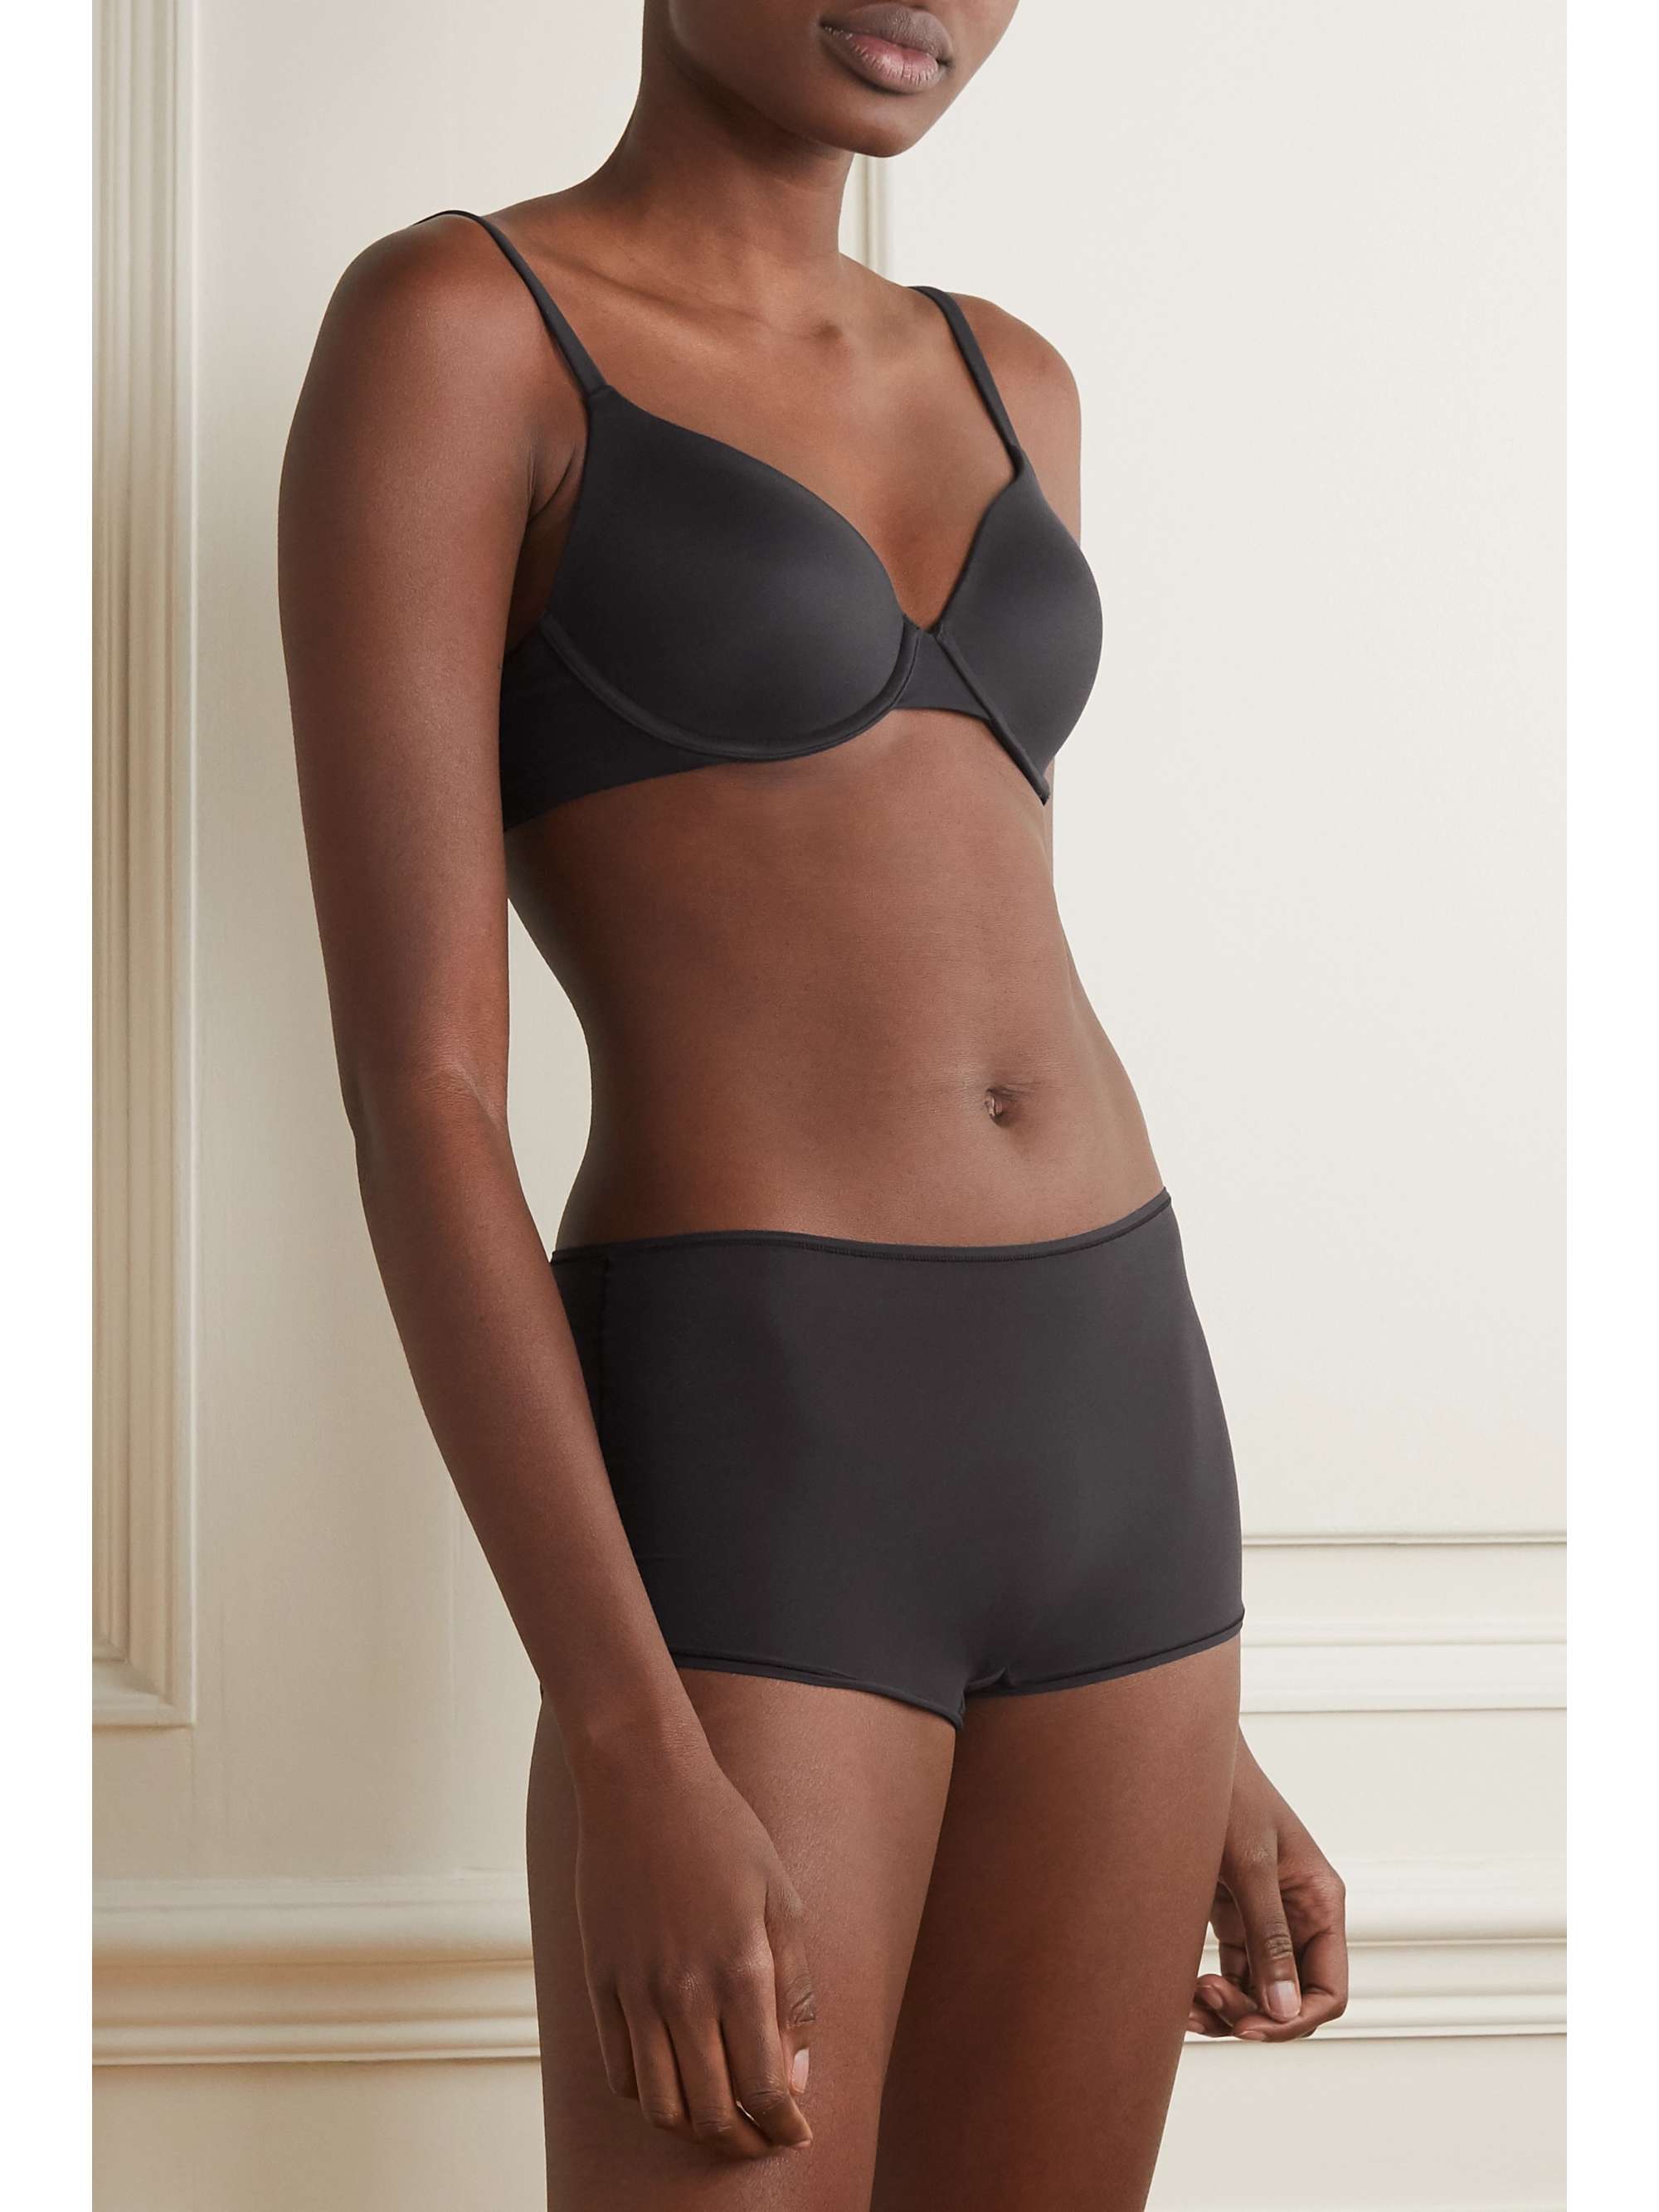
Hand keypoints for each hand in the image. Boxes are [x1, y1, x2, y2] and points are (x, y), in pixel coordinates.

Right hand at [572, 1737, 815, 2159]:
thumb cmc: (724, 1833)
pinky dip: (649, 2098)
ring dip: (696, 2132)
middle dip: (746, 2142)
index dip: (784, 2127)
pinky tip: (675, 2086)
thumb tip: (795, 2077)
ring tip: (722, 2124)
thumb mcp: (781, 1900)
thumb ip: (794, 1993)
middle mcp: (684, 1991)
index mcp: (741, 1969)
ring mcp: (634, 1990)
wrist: (643, 1783)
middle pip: (711, 2113)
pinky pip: (619, 2072)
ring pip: (660, 2107)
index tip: (797, 2135)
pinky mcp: (600, 1982)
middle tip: (765, 2139)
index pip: (764, 2088)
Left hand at [1188, 1730, 1348, 2041]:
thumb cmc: (1227, 1792)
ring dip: (1227, 2010)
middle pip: (1291, 1999)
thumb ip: (1269, 1936)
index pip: (1329, 1990)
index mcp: (1320, 1903)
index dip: (1294, 2020)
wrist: (1183, 1754)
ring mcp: (1265, 1918)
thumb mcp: (1250, 1863)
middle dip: (1253, 2015)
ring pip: (1258, 1992)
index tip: (1249, 2027)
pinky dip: (1210, 1990)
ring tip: (1186, 2002)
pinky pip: (1231, 1972)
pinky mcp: (1232, 1914)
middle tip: (1204, 1999)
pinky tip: (1181, 1992)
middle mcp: (1299, 1917)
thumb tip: (1284, 2008)